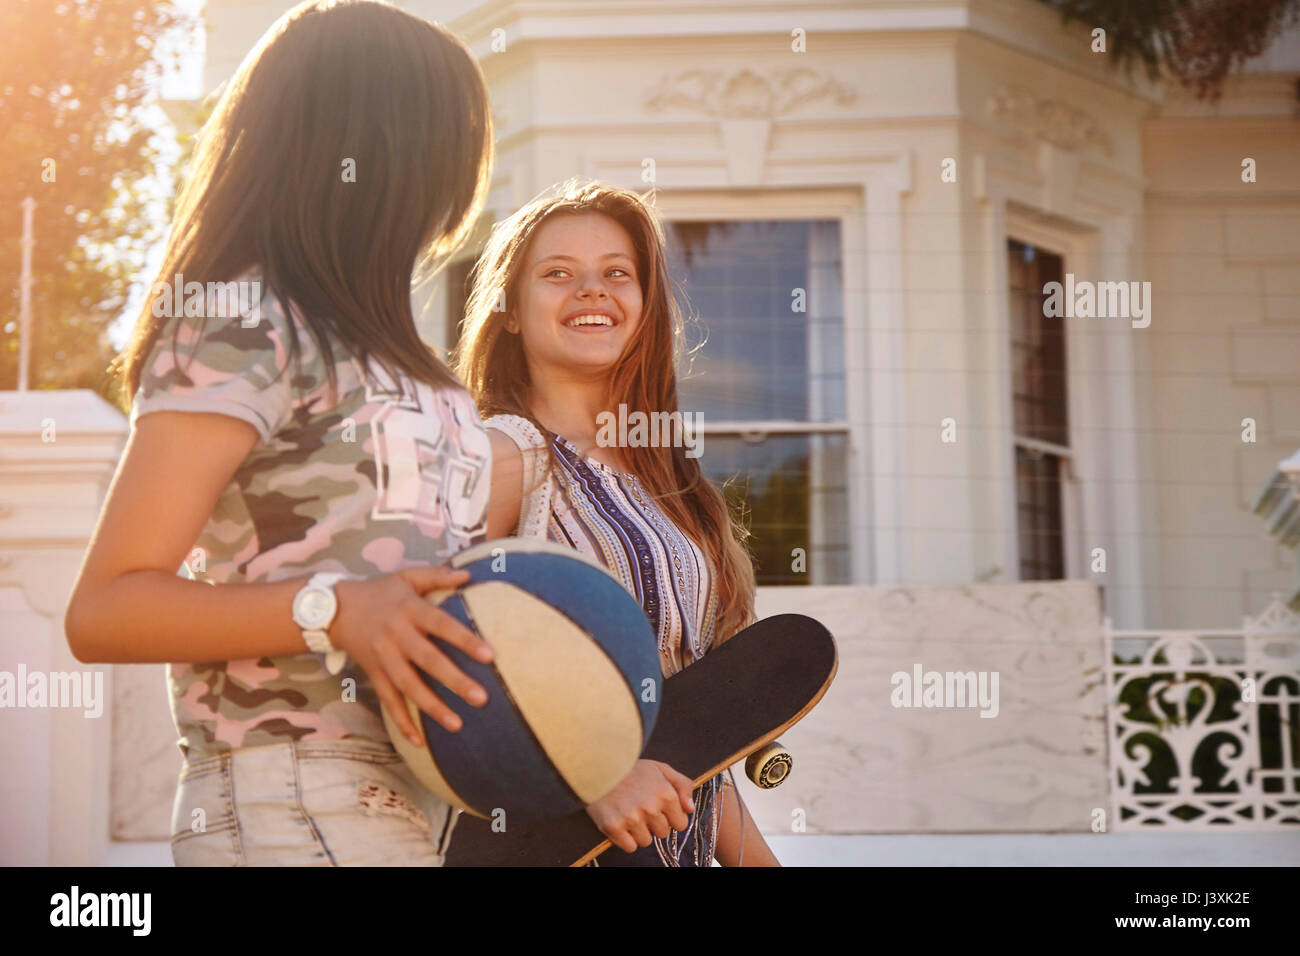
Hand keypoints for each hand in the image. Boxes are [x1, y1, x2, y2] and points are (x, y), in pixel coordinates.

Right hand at [329, 566, 492, 742]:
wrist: (334, 609)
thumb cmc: (380, 592)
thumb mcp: (406, 576)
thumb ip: (437, 575)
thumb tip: (468, 575)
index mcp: (410, 610)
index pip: (442, 625)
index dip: (465, 640)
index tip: (490, 656)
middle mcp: (397, 635)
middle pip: (428, 660)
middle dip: (455, 680)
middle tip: (481, 698)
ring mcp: (383, 658)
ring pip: (408, 686)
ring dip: (432, 707)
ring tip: (457, 724)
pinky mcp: (373, 674)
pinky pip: (388, 701)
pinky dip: (401, 722)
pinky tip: (418, 741)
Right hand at [585, 760, 695, 852]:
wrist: (597, 767)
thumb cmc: (630, 768)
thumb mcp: (661, 768)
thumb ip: (682, 785)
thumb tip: (690, 809)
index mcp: (666, 794)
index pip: (680, 824)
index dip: (671, 817)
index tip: (660, 810)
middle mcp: (651, 808)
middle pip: (663, 833)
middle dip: (655, 823)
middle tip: (641, 808)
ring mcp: (632, 819)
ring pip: (646, 841)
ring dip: (639, 831)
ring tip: (629, 813)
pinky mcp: (614, 827)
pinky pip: (630, 847)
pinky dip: (625, 839)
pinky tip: (621, 822)